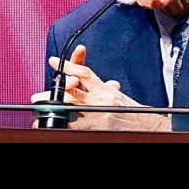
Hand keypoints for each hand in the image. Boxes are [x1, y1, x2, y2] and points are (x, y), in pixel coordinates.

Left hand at [38, 45, 171, 131]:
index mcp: (106, 90)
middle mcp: (102, 99)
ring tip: (39, 114)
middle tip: (37, 98)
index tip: (54, 61)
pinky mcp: (99, 127)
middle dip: (53, 93)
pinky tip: (54, 126)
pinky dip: (64, 124)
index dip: (68, 65)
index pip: (85, 72)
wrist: (151, 127)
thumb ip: (105, 89)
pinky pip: (76, 125)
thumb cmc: (136, 115)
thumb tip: (100, 83)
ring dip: (53, 110)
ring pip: (70, 107)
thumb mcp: (119, 98)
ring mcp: (99, 114)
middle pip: (72, 91)